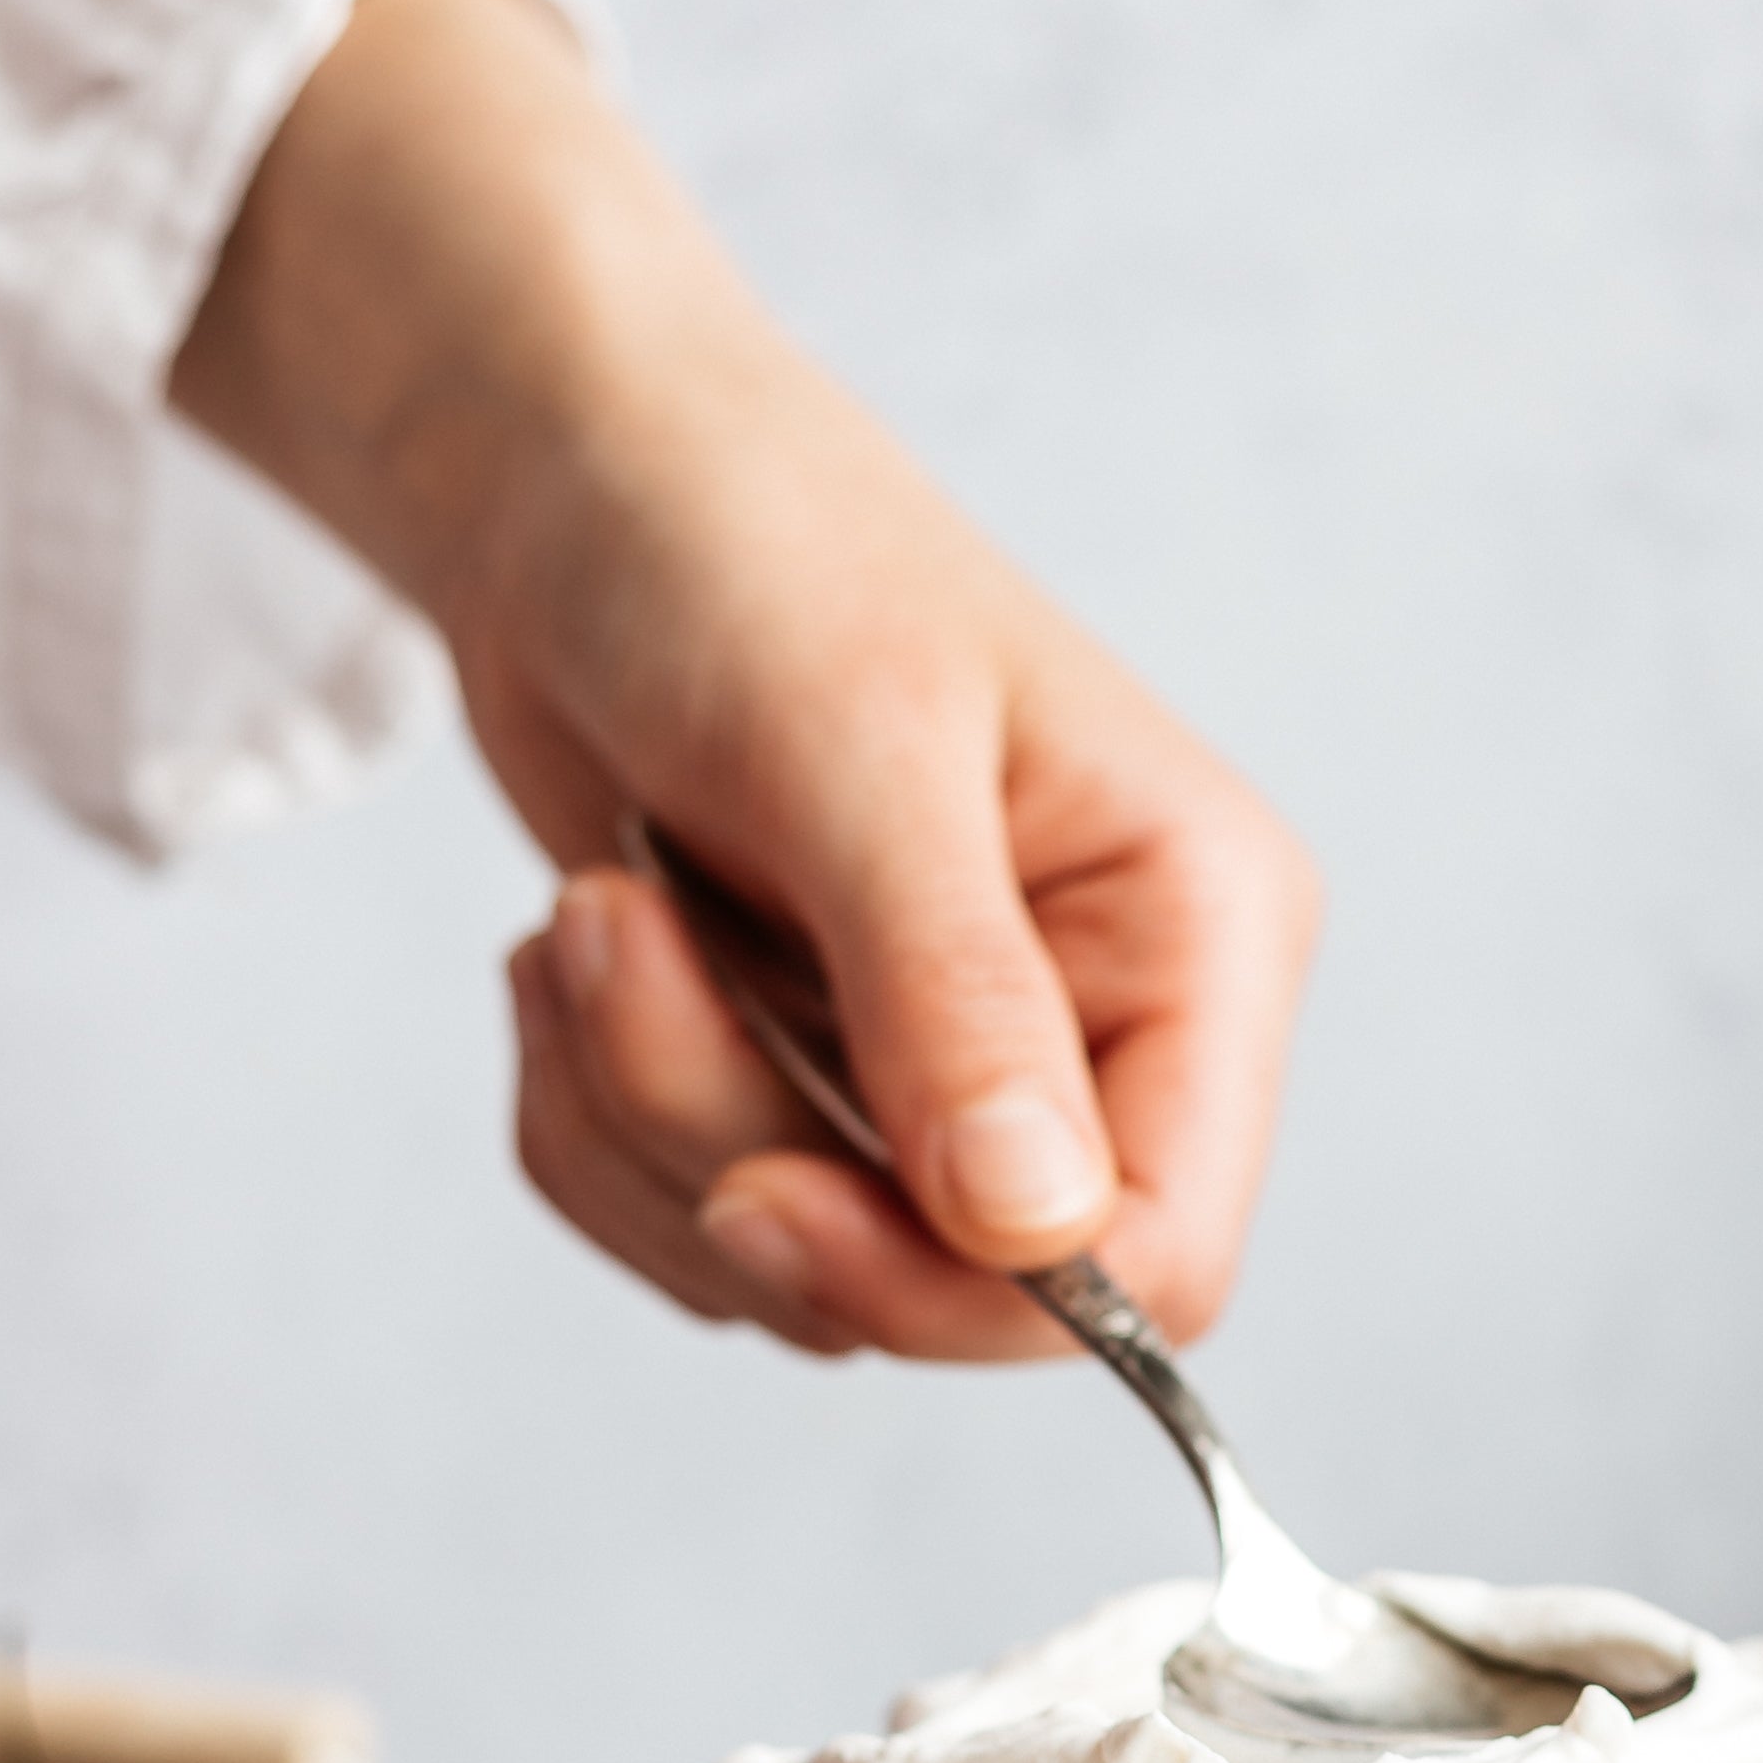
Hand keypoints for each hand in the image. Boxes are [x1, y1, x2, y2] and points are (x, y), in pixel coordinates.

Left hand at [172, 0, 1313, 1357]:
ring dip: (643, 1124)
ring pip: (810, 1283)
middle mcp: (1107, 1033)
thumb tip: (1038, 1233)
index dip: (970, 1291)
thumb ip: (957, 1006)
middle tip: (619, 951)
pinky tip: (587, 949)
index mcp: (1197, 939)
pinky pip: (698, 1237)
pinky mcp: (822, 1102)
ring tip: (597, 913)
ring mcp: (959, 1082)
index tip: (761, 1199)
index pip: (1162, 1255)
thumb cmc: (742, 542)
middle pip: (965, 1292)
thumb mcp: (856, 756)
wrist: (565, 469)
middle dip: (746, 1165)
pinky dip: (593, 1124)